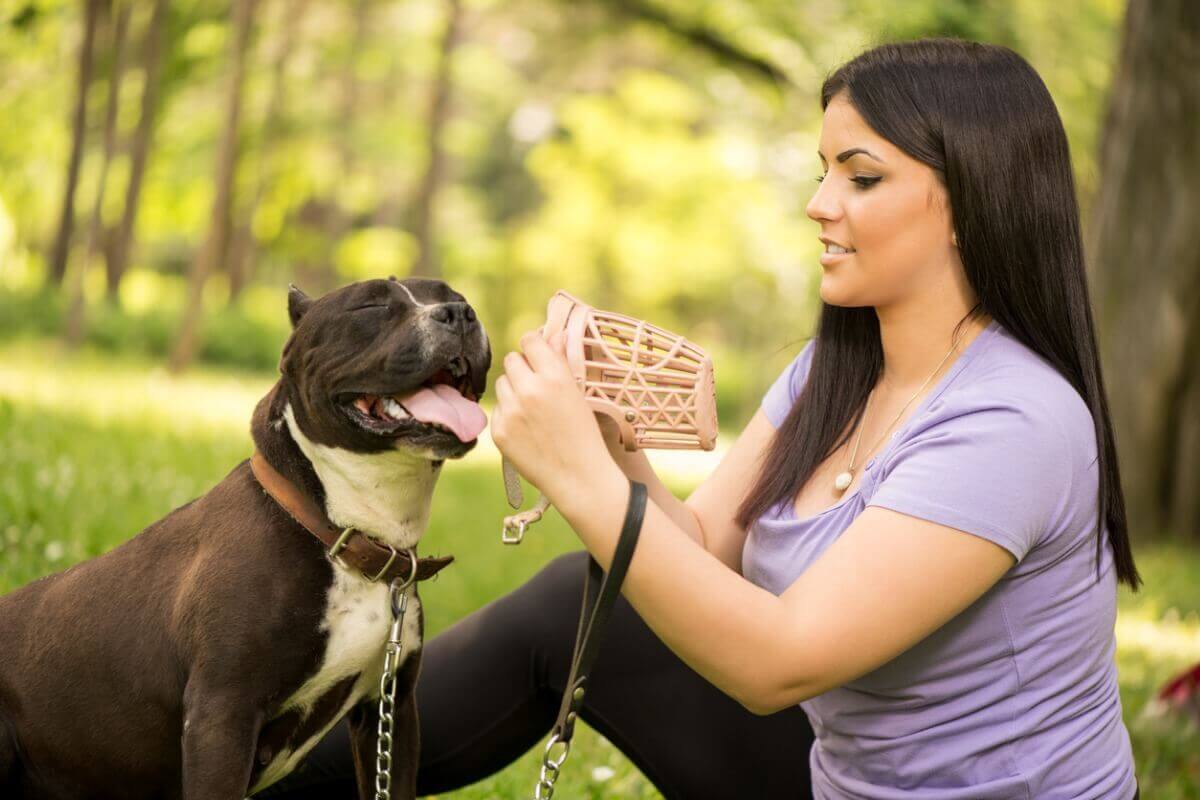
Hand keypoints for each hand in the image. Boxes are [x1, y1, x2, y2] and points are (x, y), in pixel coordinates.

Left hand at [491, 329, 618, 507]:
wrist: (578, 477)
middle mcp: (530, 390)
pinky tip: (527, 429)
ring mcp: (511, 411)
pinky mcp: (499, 431)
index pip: (529, 341)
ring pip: (502, 383)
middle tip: (537, 386)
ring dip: (513, 390)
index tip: (538, 356)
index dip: (534, 347)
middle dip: (522, 369)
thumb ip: (560, 361)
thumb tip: (552, 334)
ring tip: (533, 410)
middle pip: (511, 360)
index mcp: (554, 376)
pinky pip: (498, 409)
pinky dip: (509, 415)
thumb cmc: (584, 433)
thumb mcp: (577, 393)